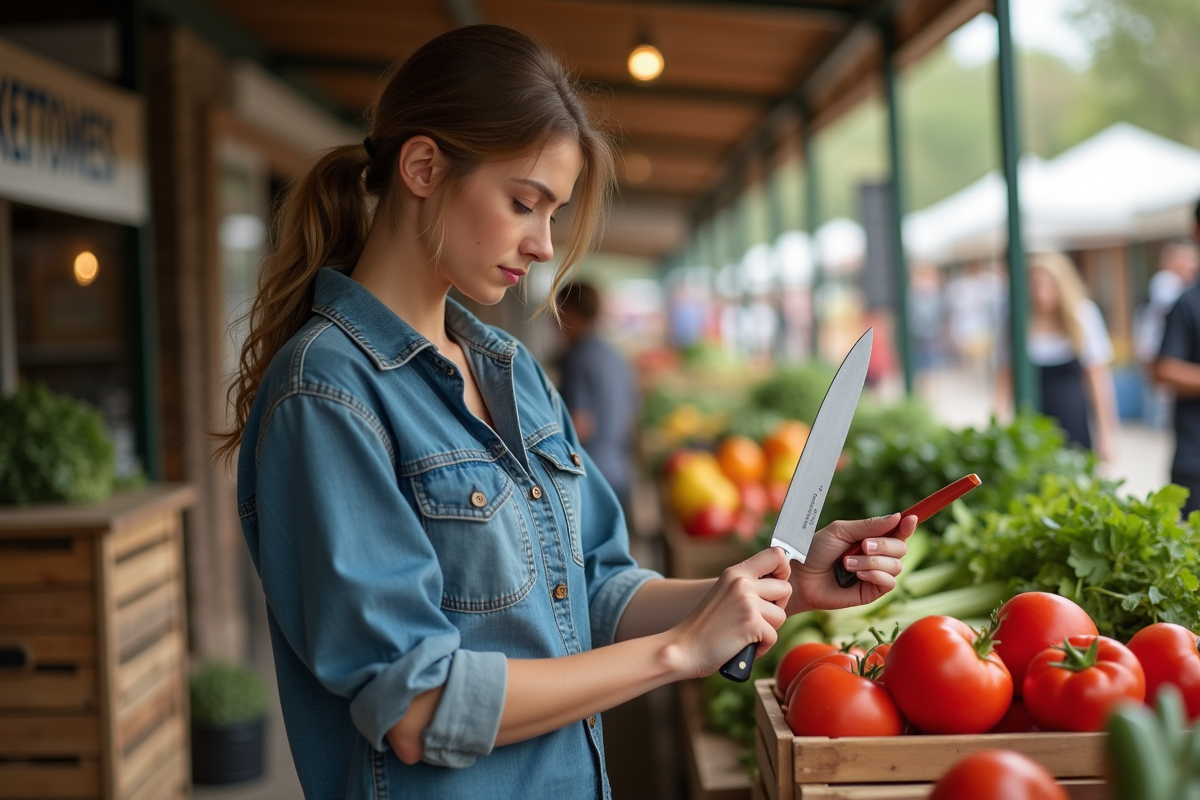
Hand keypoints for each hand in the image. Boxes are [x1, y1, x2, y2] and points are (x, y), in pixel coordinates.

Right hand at [669, 547, 790, 679]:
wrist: (683, 648)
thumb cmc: (706, 626)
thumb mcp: (724, 593)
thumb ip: (747, 585)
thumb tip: (779, 583)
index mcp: (735, 572)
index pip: (776, 555)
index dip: (783, 571)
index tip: (774, 589)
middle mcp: (742, 582)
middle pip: (786, 589)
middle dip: (776, 608)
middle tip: (756, 619)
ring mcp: (747, 602)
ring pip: (781, 615)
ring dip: (768, 629)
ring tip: (746, 633)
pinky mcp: (751, 623)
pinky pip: (774, 636)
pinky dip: (761, 647)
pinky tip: (743, 646)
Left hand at [785, 514, 915, 614]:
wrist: (800, 576)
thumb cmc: (815, 551)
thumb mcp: (841, 531)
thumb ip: (869, 525)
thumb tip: (898, 517)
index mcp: (870, 538)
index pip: (897, 531)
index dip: (907, 525)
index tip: (910, 519)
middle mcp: (877, 556)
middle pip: (901, 548)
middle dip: (884, 545)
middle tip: (863, 545)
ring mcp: (875, 574)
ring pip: (896, 565)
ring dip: (872, 561)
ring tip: (847, 563)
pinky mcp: (871, 592)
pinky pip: (889, 583)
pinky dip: (876, 575)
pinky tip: (857, 574)